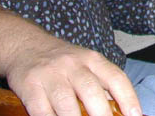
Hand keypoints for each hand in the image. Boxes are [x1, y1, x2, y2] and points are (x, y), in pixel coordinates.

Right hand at [6, 40, 141, 115]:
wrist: (26, 46)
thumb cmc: (63, 63)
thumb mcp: (86, 65)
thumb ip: (102, 85)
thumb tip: (123, 111)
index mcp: (93, 60)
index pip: (116, 78)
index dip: (129, 99)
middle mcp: (73, 65)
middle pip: (92, 92)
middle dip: (102, 115)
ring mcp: (51, 75)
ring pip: (66, 104)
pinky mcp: (30, 86)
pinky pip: (42, 111)